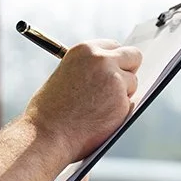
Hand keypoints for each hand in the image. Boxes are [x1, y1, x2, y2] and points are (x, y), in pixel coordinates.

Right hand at [23, 39, 142, 163]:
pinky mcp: (123, 102)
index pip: (114, 45)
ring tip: (98, 108)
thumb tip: (111, 72)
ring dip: (122, 94)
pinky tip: (101, 118)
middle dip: (129, 69)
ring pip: (133, 82)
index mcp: (85, 50)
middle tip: (123, 83)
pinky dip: (120, 112)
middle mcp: (102, 60)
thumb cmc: (49, 110)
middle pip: (133, 56)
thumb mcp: (65, 75)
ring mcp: (115, 80)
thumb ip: (88, 69)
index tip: (117, 67)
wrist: (47, 134)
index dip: (116, 58)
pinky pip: (130, 103)